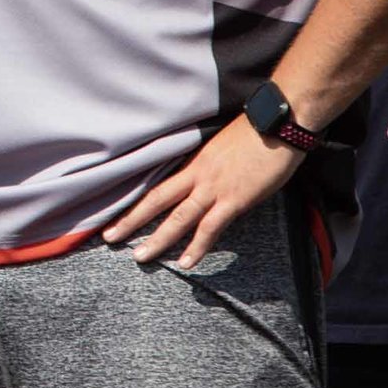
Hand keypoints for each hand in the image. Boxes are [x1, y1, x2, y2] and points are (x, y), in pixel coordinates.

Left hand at [101, 115, 301, 266]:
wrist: (278, 123)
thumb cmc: (256, 132)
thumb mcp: (222, 148)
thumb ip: (209, 167)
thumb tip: (204, 183)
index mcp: (193, 162)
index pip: (157, 185)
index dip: (136, 201)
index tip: (117, 214)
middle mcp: (197, 174)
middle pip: (156, 200)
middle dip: (131, 220)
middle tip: (109, 238)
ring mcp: (214, 187)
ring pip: (178, 217)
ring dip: (158, 239)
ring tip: (139, 257)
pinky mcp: (234, 199)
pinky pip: (211, 227)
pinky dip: (197, 247)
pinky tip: (186, 263)